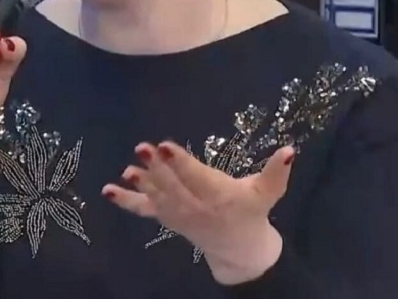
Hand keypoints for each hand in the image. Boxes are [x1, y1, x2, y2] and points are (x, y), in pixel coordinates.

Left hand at [103, 141, 294, 284]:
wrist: (240, 251)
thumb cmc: (252, 212)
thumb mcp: (267, 193)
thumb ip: (277, 171)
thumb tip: (290, 149)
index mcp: (219, 195)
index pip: (197, 178)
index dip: (182, 163)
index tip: (167, 146)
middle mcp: (196, 206)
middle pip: (174, 186)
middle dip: (158, 168)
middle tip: (144, 148)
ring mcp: (178, 214)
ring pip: (158, 197)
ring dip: (142, 184)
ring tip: (127, 171)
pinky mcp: (166, 218)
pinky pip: (144, 210)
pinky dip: (125, 201)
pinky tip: (106, 190)